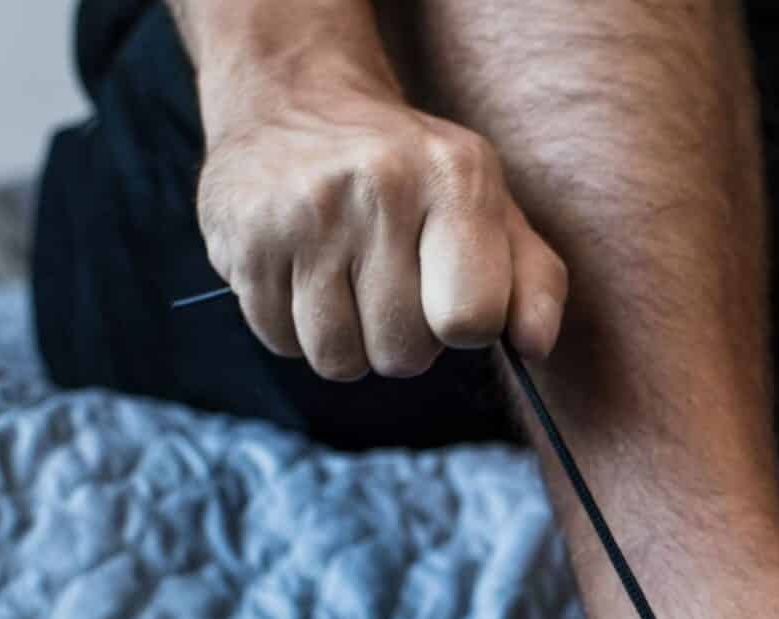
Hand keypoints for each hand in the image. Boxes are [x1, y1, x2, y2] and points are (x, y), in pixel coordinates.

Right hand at [196, 78, 566, 380]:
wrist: (296, 99)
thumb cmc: (412, 172)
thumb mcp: (490, 204)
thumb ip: (535, 280)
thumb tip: (534, 347)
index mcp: (454, 178)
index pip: (471, 319)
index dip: (462, 329)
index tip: (447, 299)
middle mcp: (378, 187)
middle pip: (403, 352)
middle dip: (401, 340)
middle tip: (388, 285)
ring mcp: (304, 212)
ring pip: (337, 357)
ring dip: (346, 341)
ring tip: (343, 281)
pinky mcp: (244, 236)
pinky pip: (280, 340)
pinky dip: (292, 327)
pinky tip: (300, 274)